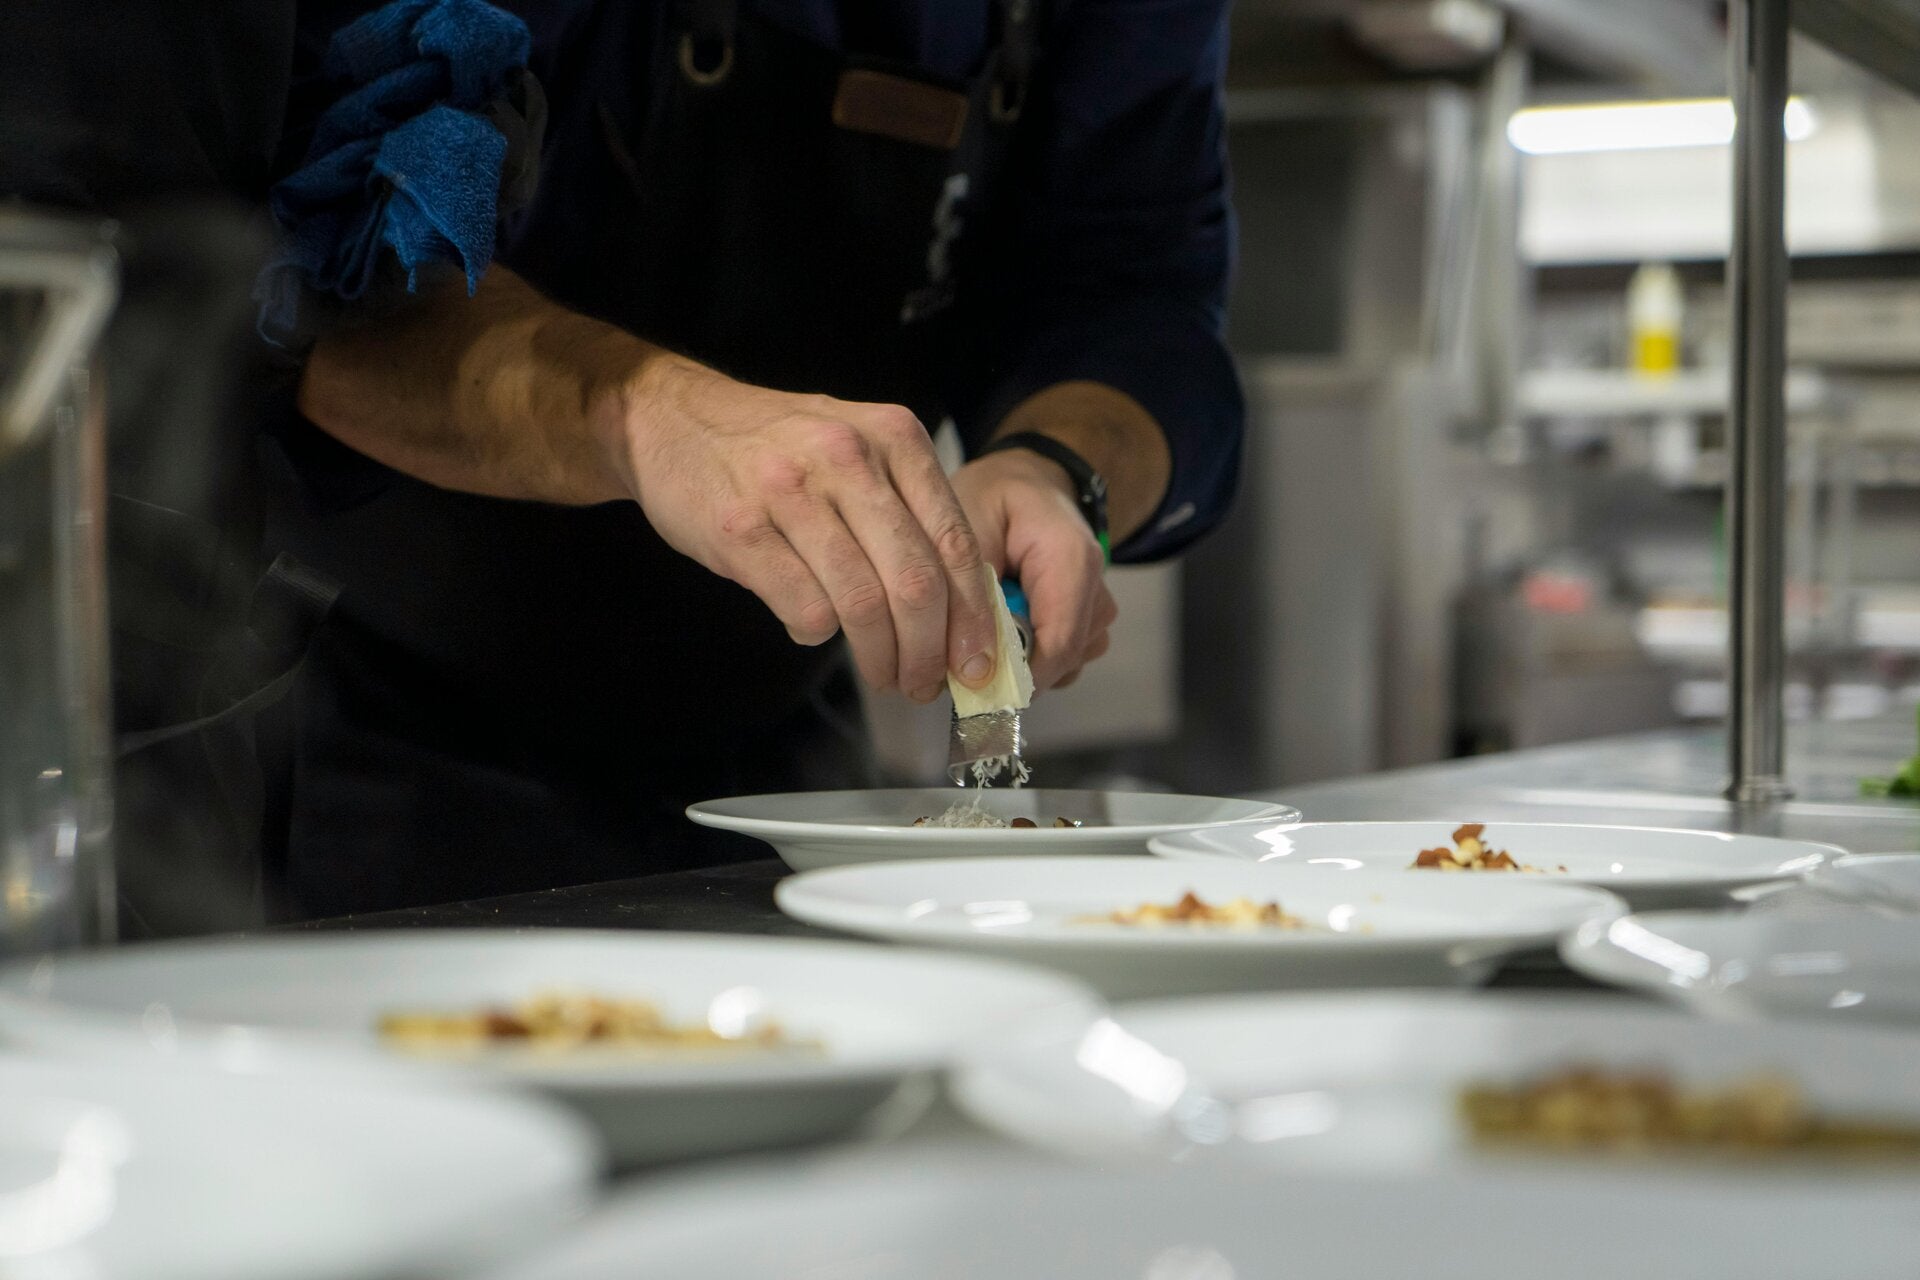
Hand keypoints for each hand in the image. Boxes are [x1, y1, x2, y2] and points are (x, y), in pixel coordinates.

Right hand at [613, 358, 998, 701]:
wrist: (671, 419)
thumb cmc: (776, 447)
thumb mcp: (858, 449)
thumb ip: (909, 510)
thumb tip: (961, 609)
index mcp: (894, 437)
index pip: (955, 542)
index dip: (972, 617)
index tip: (977, 663)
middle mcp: (848, 457)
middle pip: (916, 582)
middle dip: (930, 652)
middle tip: (927, 684)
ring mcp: (791, 491)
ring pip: (863, 604)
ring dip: (881, 657)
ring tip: (884, 675)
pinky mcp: (742, 529)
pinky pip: (805, 608)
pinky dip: (819, 634)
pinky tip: (813, 625)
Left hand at [950, 446, 1117, 690]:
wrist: (1025, 484)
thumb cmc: (994, 498)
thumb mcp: (967, 525)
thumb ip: (969, 592)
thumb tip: (962, 662)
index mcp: (1071, 559)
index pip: (1058, 642)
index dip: (1018, 675)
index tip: (976, 688)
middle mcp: (1095, 586)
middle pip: (1065, 658)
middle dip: (1015, 666)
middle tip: (967, 646)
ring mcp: (1096, 605)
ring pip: (1066, 663)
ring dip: (1022, 658)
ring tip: (987, 622)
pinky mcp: (1087, 619)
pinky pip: (1063, 657)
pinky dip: (1031, 652)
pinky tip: (1006, 623)